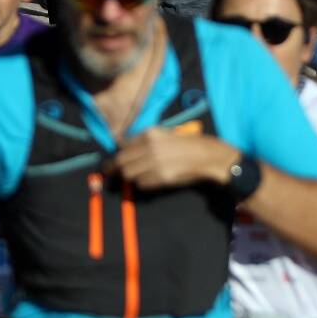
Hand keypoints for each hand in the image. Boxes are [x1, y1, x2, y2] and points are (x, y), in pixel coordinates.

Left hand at [113, 128, 236, 191]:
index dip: (117, 154)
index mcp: (149, 134)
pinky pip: (142, 183)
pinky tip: (151, 180)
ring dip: (131, 177)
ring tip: (135, 177)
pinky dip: (142, 183)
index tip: (114, 160)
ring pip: (129, 174)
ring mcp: (154, 163)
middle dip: (114, 169)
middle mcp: (149, 147)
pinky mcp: (160, 177)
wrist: (205, 156)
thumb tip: (124, 148)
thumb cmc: (186, 144)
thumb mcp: (164, 134)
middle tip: (111, 174)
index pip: (123, 145)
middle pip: (121, 161)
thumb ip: (145, 141)